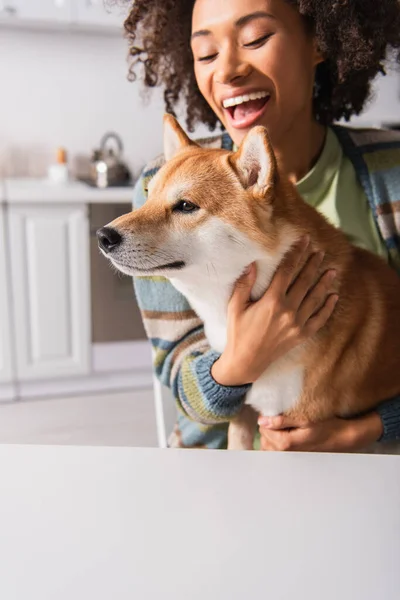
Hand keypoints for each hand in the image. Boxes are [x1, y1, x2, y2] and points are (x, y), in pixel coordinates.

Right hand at [211, 237, 337, 385]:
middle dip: (313, 264)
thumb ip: (244, 284)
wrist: (246, 362)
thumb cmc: (238, 332)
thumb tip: (253, 264)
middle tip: (320, 251)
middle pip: (305, 281)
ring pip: (315, 298)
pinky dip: (328, 308)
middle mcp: (288, 310)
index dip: (296, 253)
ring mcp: (297, 323)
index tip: (304, 241)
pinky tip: (333, 297)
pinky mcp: (302, 335)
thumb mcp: (235, 307)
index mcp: (272, 301)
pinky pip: (319, 319)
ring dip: (324, 282)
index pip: (287, 270)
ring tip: (332, 270)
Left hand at [258, 412, 383, 451]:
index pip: (263, 429)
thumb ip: (281, 421)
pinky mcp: (292, 457)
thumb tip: (262, 421)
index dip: (267, 418)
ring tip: (281, 426)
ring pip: (268, 446)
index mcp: (285, 443)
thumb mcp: (304, 419)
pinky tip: (282, 435)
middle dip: (268, 427)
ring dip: (270, 435)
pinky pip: (275, 452)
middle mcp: (285, 453)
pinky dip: (274, 443)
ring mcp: (289, 457)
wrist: (340, 438)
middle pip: (264, 438)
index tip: (275, 412)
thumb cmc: (325, 427)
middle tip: (278, 418)